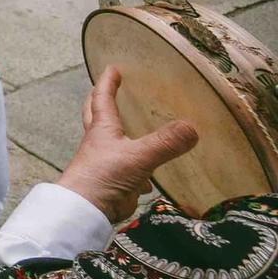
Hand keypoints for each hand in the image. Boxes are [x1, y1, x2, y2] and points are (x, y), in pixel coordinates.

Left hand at [57, 67, 197, 223]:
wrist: (86, 211)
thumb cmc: (104, 175)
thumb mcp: (138, 156)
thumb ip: (165, 143)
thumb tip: (192, 128)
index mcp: (102, 129)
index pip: (102, 99)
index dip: (107, 83)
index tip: (112, 68)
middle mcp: (100, 143)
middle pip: (97, 116)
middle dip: (101, 101)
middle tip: (108, 90)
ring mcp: (105, 164)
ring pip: (113, 145)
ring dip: (121, 137)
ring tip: (135, 131)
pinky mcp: (113, 184)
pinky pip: (128, 172)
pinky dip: (138, 171)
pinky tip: (149, 178)